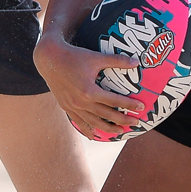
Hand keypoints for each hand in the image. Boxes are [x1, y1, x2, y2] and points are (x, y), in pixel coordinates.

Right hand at [33, 35, 147, 136]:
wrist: (49, 59)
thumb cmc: (74, 56)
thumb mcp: (96, 57)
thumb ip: (116, 60)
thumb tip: (136, 61)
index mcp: (89, 90)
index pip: (114, 100)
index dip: (129, 105)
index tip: (141, 108)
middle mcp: (80, 102)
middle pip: (105, 114)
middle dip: (122, 120)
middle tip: (135, 123)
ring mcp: (72, 106)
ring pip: (93, 121)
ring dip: (107, 127)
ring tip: (120, 131)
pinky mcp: (66, 107)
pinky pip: (78, 122)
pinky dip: (88, 129)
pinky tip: (95, 135)